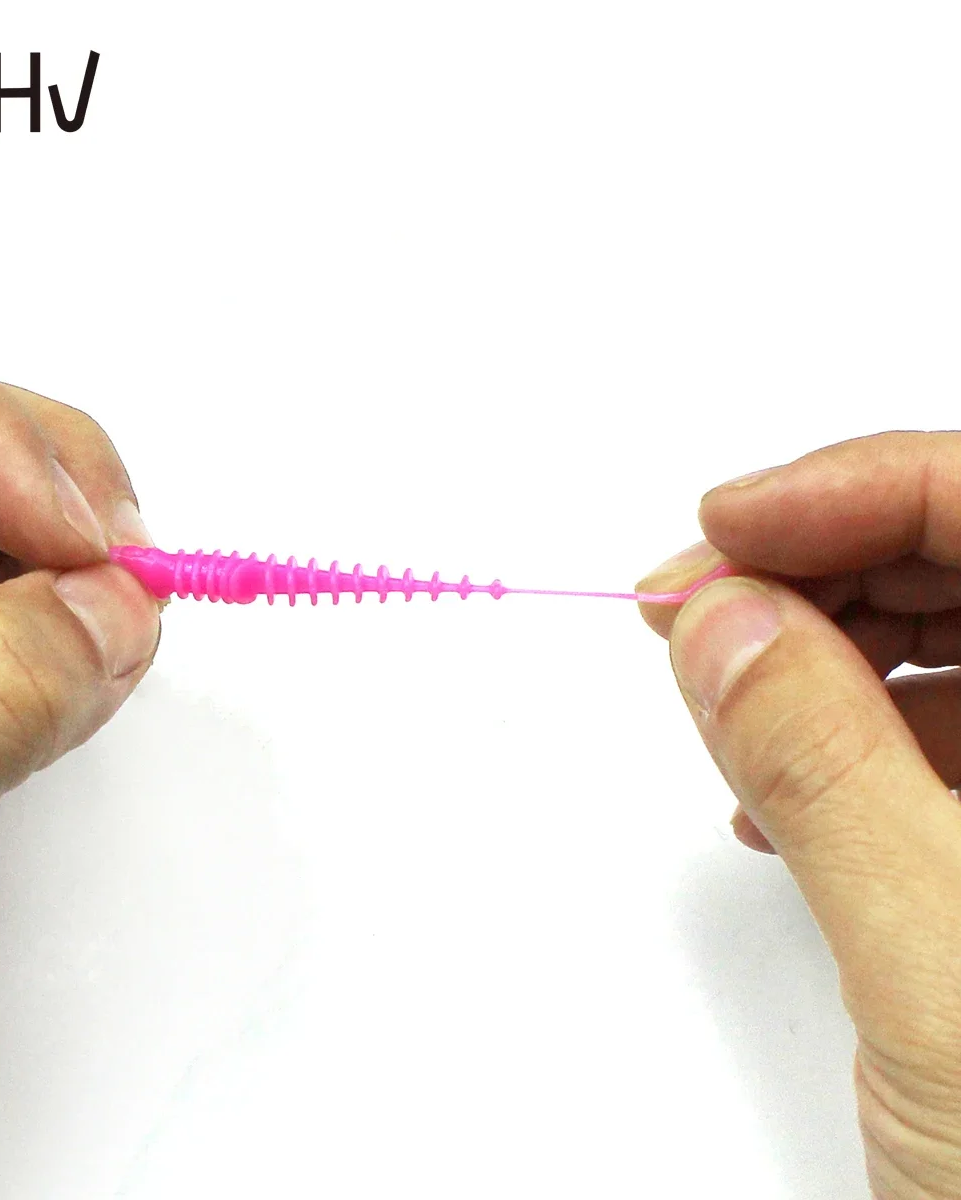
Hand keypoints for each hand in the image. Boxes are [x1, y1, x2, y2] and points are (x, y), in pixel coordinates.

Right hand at [637, 432, 960, 1197]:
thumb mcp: (945, 973)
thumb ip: (824, 768)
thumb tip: (717, 619)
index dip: (860, 490)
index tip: (719, 528)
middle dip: (820, 567)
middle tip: (689, 608)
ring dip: (823, 648)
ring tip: (722, 694)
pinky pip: (945, 735)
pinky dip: (845, 733)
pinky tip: (779, 787)